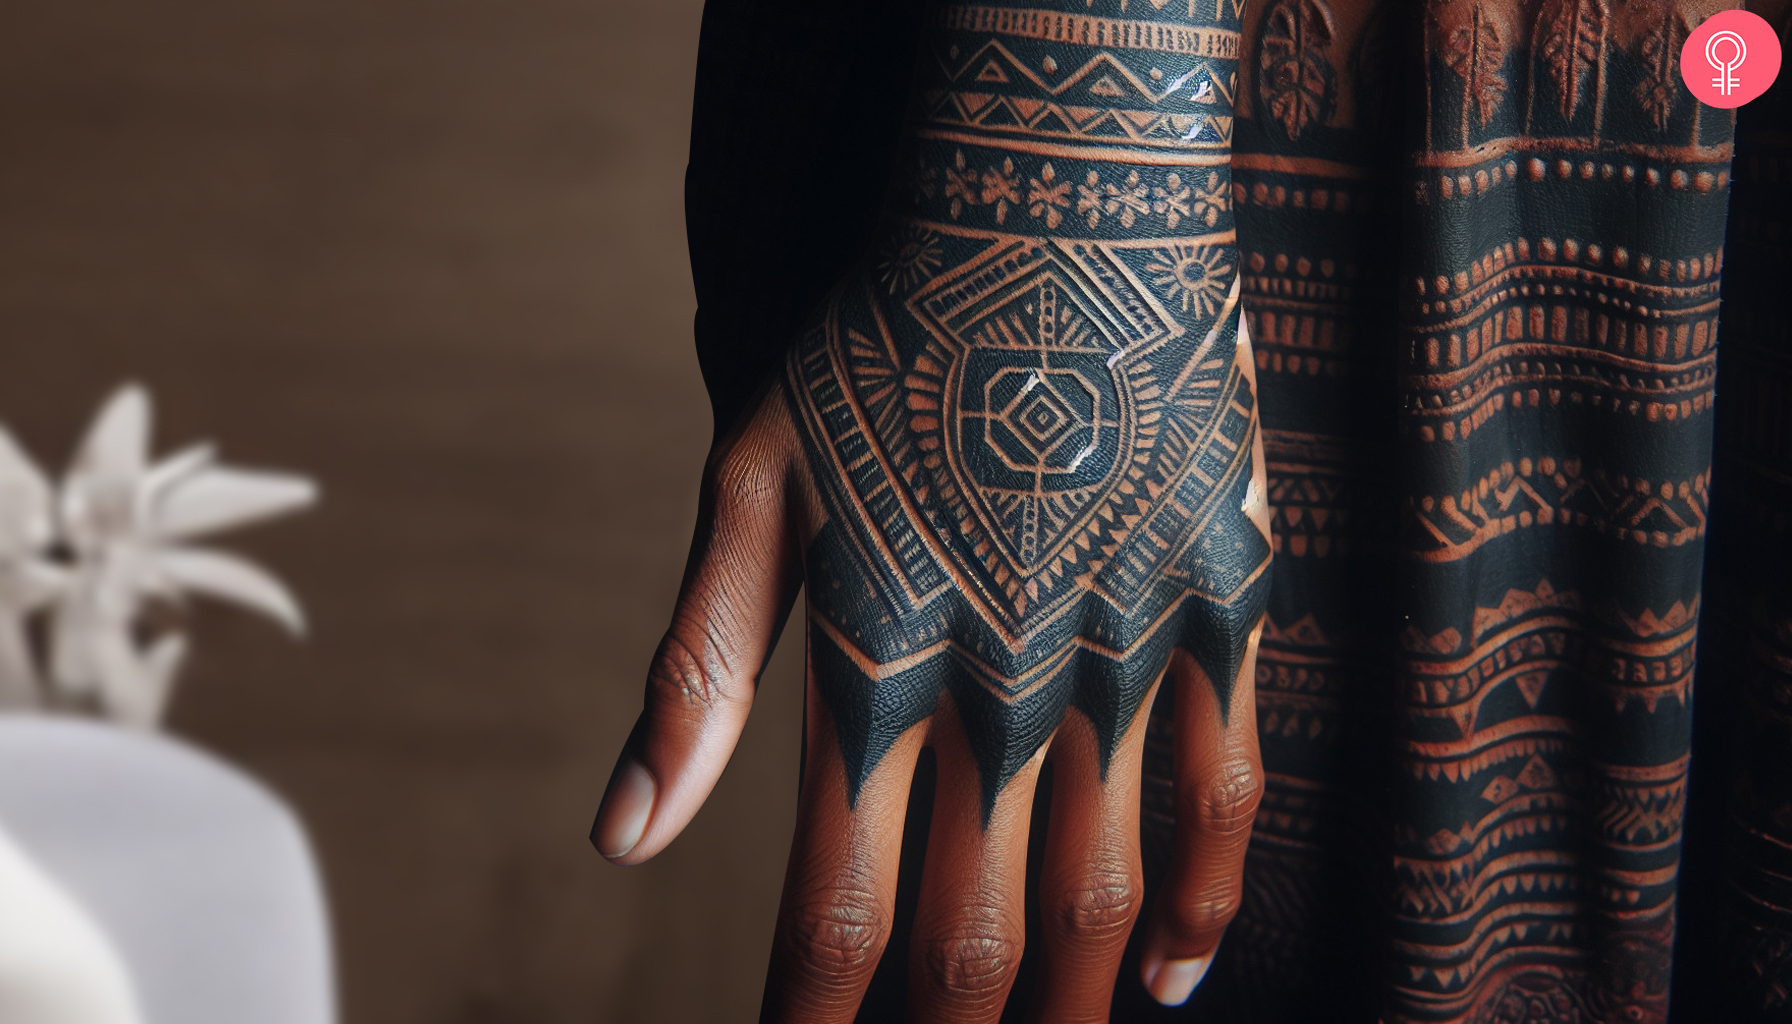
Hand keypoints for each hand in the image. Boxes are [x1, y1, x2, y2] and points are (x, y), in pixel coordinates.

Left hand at [593, 2, 1269, 1018]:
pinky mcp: (1220, 602)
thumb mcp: (752, 481)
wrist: (1053, 194)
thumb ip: (699, 669)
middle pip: (974, 928)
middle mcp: (1006, 679)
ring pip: (1100, 889)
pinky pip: (1223, 789)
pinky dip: (1199, 902)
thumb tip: (622, 839)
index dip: (819, 1011)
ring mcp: (1127, 646)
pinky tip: (1168, 978)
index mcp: (878, 655)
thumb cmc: (882, 337)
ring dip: (1062, 1003)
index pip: (839, 901)